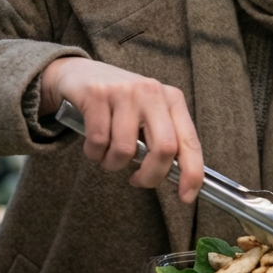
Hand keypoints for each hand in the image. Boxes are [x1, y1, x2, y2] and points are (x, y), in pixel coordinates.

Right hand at [39, 57, 203, 202]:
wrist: (80, 74)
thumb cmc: (119, 103)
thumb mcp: (149, 114)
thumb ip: (163, 139)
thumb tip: (177, 178)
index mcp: (172, 100)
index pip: (190, 142)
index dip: (192, 174)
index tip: (185, 197)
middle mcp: (152, 92)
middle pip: (164, 149)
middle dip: (150, 176)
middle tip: (137, 180)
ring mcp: (125, 92)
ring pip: (125, 150)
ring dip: (113, 164)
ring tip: (108, 154)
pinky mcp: (97, 95)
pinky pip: (98, 142)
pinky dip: (94, 154)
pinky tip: (94, 145)